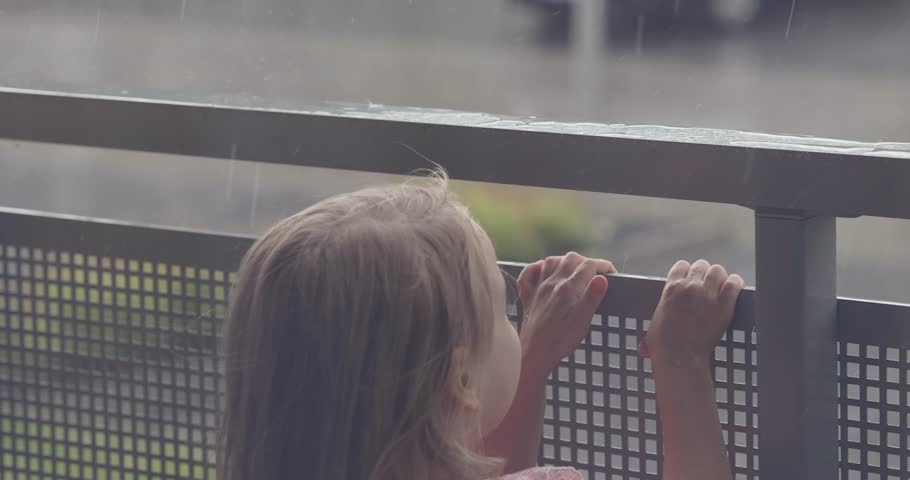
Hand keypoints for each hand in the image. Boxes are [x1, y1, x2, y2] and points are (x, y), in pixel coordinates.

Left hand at [517, 252, 614, 372]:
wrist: (534, 353)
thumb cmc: (561, 339)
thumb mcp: (583, 320)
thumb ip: (592, 297)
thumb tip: (602, 278)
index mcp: (568, 288)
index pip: (589, 265)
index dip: (603, 266)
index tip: (612, 274)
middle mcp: (552, 283)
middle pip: (571, 259)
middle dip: (586, 261)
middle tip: (595, 273)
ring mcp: (539, 289)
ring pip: (551, 261)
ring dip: (564, 261)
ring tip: (574, 270)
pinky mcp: (529, 297)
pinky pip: (528, 275)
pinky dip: (536, 268)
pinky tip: (542, 271)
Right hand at [640, 259, 743, 366]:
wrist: (680, 357)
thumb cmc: (663, 346)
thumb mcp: (653, 327)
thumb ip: (655, 326)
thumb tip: (643, 347)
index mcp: (671, 287)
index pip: (682, 265)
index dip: (687, 272)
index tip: (690, 281)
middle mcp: (689, 286)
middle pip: (701, 265)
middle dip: (704, 274)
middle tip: (706, 287)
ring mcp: (708, 294)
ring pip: (718, 270)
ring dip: (719, 278)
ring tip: (720, 288)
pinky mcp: (725, 304)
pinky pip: (734, 283)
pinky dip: (735, 284)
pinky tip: (733, 290)